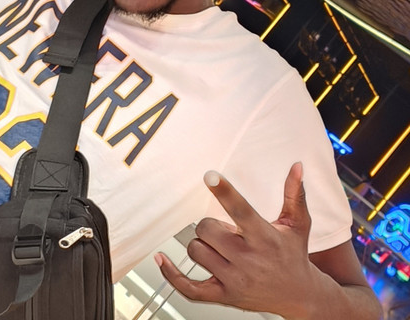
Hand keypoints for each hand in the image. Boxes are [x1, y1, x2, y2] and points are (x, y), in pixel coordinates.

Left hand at [156, 163, 316, 318]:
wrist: (301, 297)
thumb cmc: (294, 255)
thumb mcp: (298, 224)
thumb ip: (294, 194)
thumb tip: (296, 166)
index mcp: (264, 237)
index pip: (240, 210)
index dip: (224, 191)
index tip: (210, 176)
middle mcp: (248, 259)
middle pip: (206, 228)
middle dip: (211, 224)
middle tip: (227, 230)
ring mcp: (235, 280)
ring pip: (196, 251)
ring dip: (202, 244)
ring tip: (221, 247)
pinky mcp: (225, 296)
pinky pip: (190, 288)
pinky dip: (172, 274)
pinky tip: (162, 260)